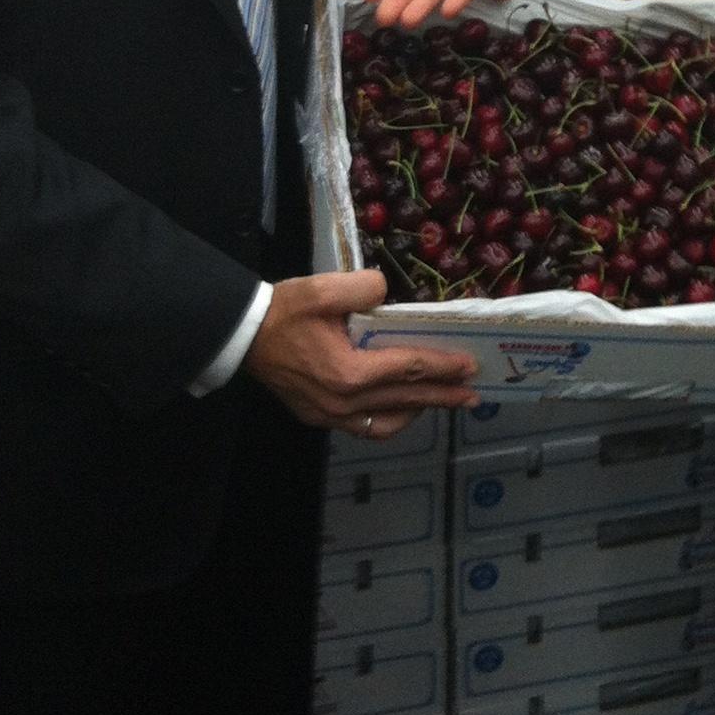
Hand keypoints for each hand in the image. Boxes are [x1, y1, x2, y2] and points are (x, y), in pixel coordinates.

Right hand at [245, 268, 477, 438]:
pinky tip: (400, 407)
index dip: (442, 367)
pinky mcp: (319, 417)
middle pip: (405, 399)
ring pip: (387, 421)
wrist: (241, 336)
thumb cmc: (284, 312)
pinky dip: (389, 418)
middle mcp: (344, 402)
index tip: (470, 366)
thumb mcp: (323, 289)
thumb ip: (364, 288)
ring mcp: (330, 415)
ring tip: (441, 401)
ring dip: (418, 410)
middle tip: (472, 393)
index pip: (408, 368)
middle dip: (442, 395)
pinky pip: (365, 426)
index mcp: (349, 372)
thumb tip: (385, 293)